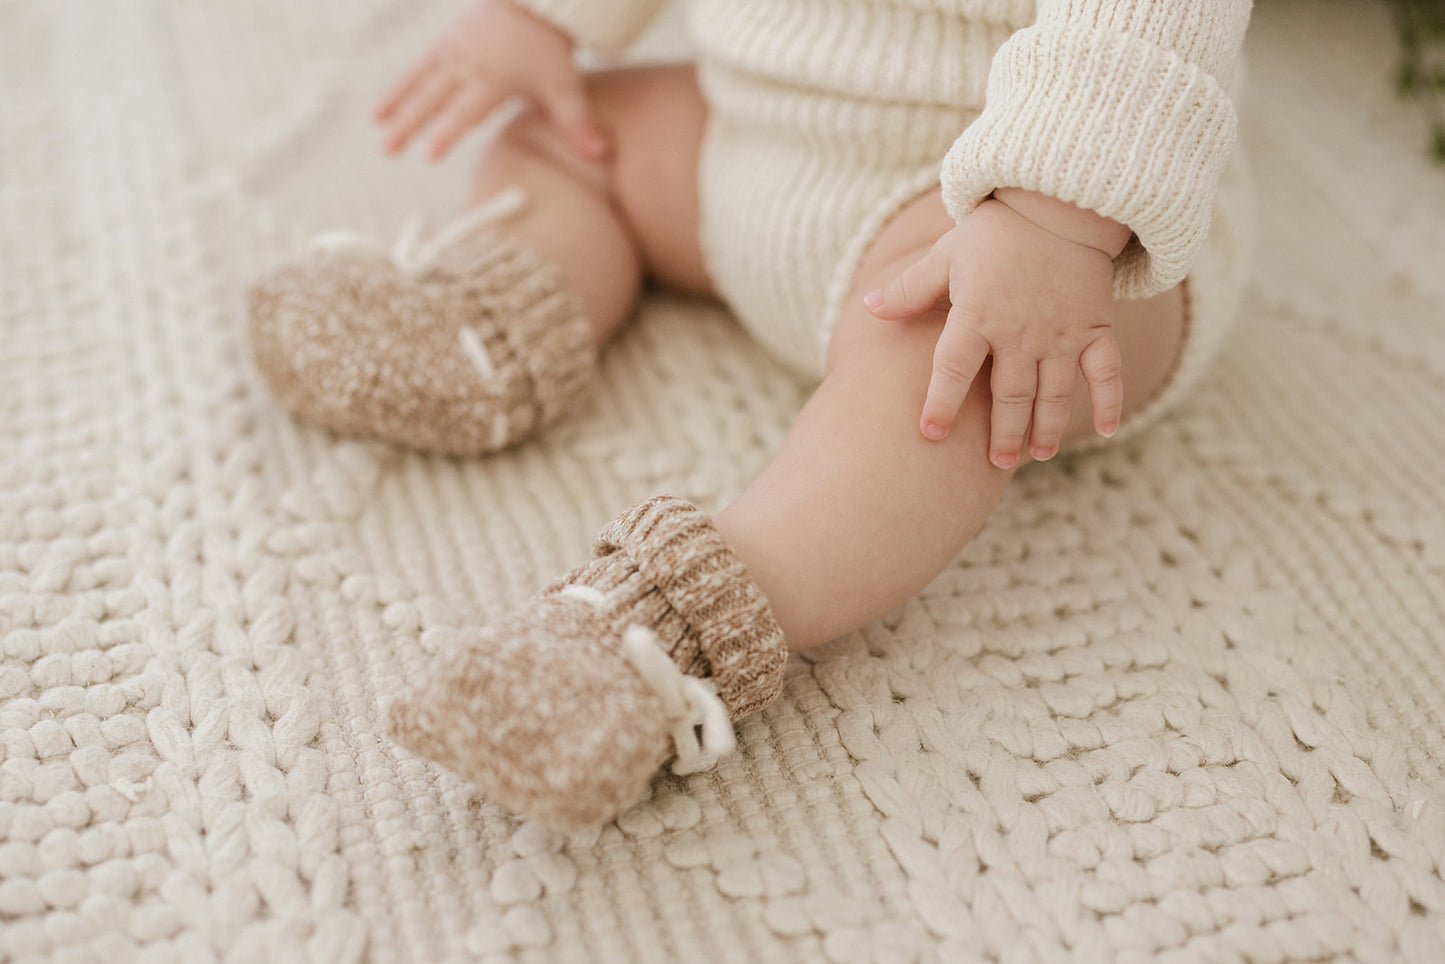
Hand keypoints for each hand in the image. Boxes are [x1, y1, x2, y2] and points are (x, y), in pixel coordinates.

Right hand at [373, 0, 609, 161]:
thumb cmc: (549, 44)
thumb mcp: (566, 84)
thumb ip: (578, 123)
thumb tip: (603, 154)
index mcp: (494, 78)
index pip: (467, 110)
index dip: (448, 132)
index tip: (429, 154)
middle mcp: (469, 64)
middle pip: (435, 98)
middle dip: (411, 124)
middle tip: (389, 150)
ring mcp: (454, 50)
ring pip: (420, 80)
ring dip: (398, 104)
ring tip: (378, 127)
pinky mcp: (447, 40)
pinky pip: (418, 64)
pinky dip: (400, 84)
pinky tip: (383, 106)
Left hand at [864, 190, 1128, 467]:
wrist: (1059, 202)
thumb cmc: (995, 231)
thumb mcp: (945, 254)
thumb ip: (910, 289)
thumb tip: (868, 309)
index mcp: (977, 314)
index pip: (953, 369)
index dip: (941, 403)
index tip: (931, 433)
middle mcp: (1020, 331)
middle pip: (1008, 394)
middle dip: (1002, 433)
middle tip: (994, 462)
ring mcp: (1061, 332)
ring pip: (1053, 392)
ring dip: (1046, 427)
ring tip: (1038, 455)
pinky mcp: (1095, 326)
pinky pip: (1105, 371)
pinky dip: (1109, 400)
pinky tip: (1106, 431)